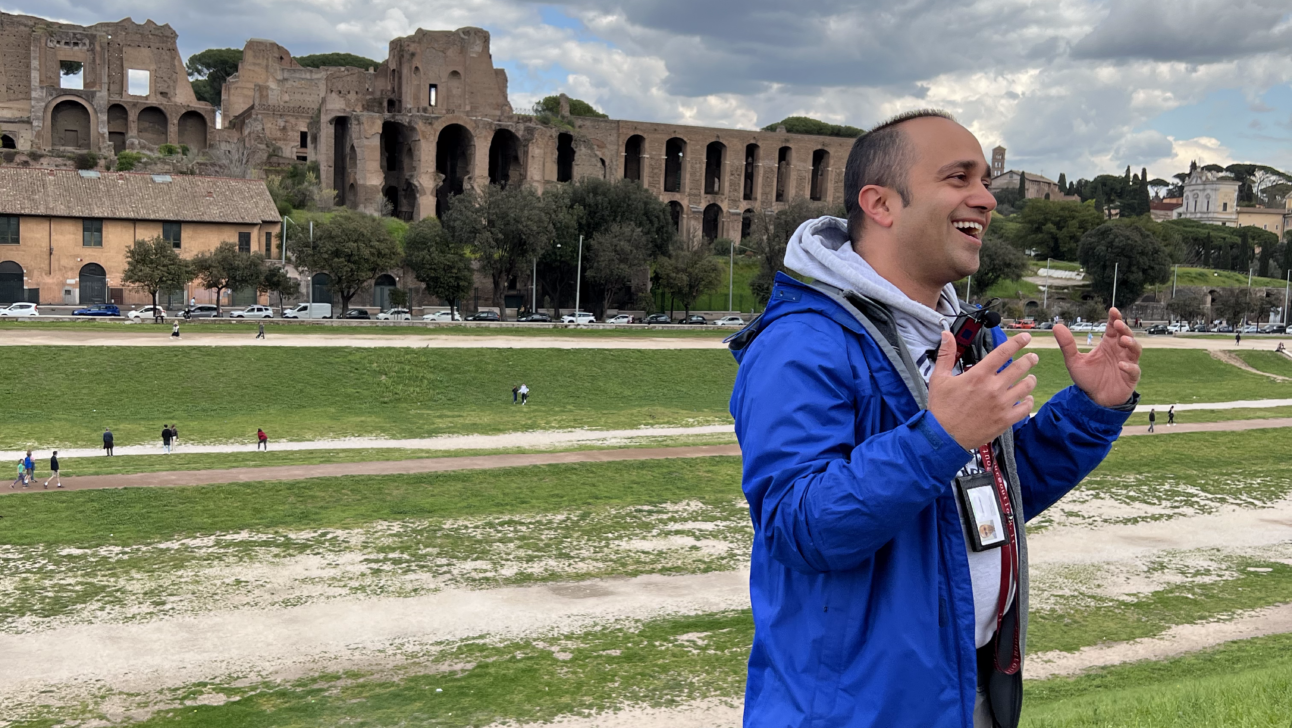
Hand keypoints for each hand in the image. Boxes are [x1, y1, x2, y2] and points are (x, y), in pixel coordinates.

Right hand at [927, 331, 1038, 450]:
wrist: (944, 437)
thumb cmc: (941, 408)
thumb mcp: (939, 378)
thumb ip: (946, 354)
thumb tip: (946, 334)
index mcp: (978, 375)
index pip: (1003, 353)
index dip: (1017, 342)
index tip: (1025, 338)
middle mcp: (993, 388)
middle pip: (1020, 367)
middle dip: (1029, 359)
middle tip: (1032, 358)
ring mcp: (1001, 404)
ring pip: (1026, 386)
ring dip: (1030, 379)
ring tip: (1030, 378)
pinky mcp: (1005, 420)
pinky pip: (1025, 408)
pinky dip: (1029, 401)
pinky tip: (1026, 399)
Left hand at [1053, 307, 1141, 407]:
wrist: (1093, 399)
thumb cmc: (1087, 378)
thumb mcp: (1074, 361)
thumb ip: (1067, 345)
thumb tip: (1057, 326)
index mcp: (1108, 344)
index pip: (1113, 328)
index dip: (1115, 318)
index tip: (1112, 310)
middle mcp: (1119, 351)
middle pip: (1127, 335)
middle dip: (1124, 329)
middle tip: (1118, 323)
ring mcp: (1127, 363)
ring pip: (1135, 350)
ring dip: (1131, 344)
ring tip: (1123, 341)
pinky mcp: (1130, 377)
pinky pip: (1134, 370)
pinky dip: (1130, 367)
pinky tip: (1122, 365)